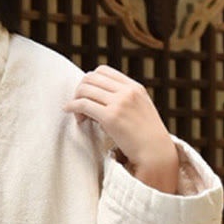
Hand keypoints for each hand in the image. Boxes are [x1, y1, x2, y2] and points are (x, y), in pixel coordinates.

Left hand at [62, 65, 178, 193]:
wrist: (155, 152)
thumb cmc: (144, 137)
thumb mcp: (139, 109)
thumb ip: (123, 100)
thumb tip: (96, 99)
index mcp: (134, 87)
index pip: (103, 71)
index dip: (89, 81)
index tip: (87, 96)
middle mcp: (127, 91)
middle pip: (90, 78)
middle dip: (79, 90)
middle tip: (78, 106)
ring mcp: (119, 103)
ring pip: (84, 90)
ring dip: (75, 100)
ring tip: (78, 116)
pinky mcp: (111, 117)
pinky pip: (83, 104)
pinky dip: (72, 106)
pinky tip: (68, 111)